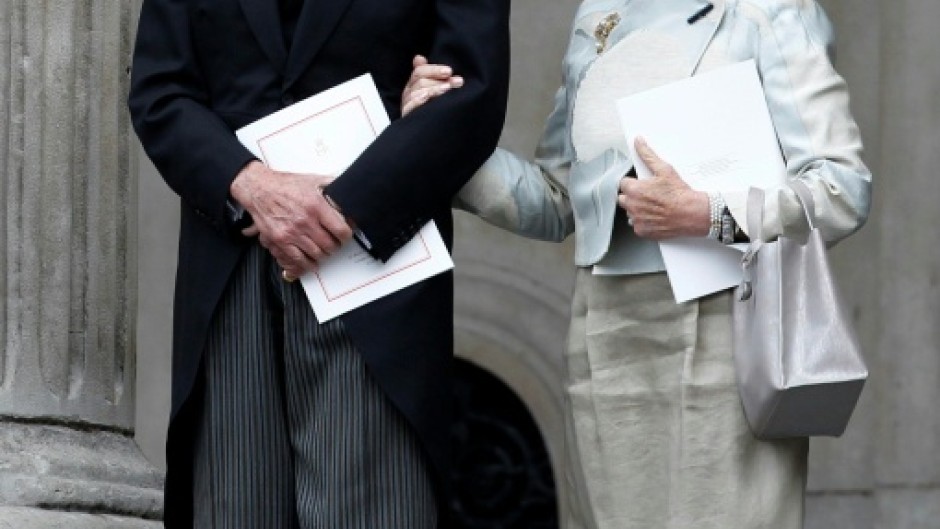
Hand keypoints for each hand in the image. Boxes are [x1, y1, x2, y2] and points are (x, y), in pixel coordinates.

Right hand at [231, 161, 353, 277]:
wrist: (259, 188)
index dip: (346, 236)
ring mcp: (292, 232)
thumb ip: (332, 186)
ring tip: (324, 250)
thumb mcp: (313, 180)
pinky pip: (298, 259)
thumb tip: (347, 192)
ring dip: (323, 255)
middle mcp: (305, 221)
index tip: (345, 236)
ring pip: (317, 254)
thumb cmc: (285, 185)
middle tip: (335, 244)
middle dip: (335, 246)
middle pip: (330, 245)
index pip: (341, 231)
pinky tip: (312, 262)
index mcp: (316, 206)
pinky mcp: (281, 240)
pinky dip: (308, 264)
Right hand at [401, 55, 463, 115]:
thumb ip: (429, 75)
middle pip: (420, 80)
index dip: (434, 69)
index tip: (450, 71)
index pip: (419, 71)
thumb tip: (418, 57)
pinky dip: (418, 99)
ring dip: (434, 88)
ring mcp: (407, 105)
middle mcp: (409, 93)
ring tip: (448, 89)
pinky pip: (411, 106)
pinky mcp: (408, 117)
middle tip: (457, 81)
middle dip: (439, 79)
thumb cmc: (431, 111)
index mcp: (414, 85)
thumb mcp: (432, 91)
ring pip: (417, 91)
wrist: (426, 137)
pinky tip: (427, 97)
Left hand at [617, 137, 709, 239]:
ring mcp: (636, 220)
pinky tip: (655, 216)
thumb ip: (647, 155)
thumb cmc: (679, 193)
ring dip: (637, 209)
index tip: (643, 185)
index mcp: (634, 190)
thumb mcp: (664, 169)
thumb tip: (638, 142)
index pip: (623, 184)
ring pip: (630, 212)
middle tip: (649, 196)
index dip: (634, 183)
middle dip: (633, 196)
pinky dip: (644, 222)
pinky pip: (637, 225)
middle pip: (624, 199)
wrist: (692, 213)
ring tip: (654, 206)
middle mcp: (632, 206)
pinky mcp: (642, 231)